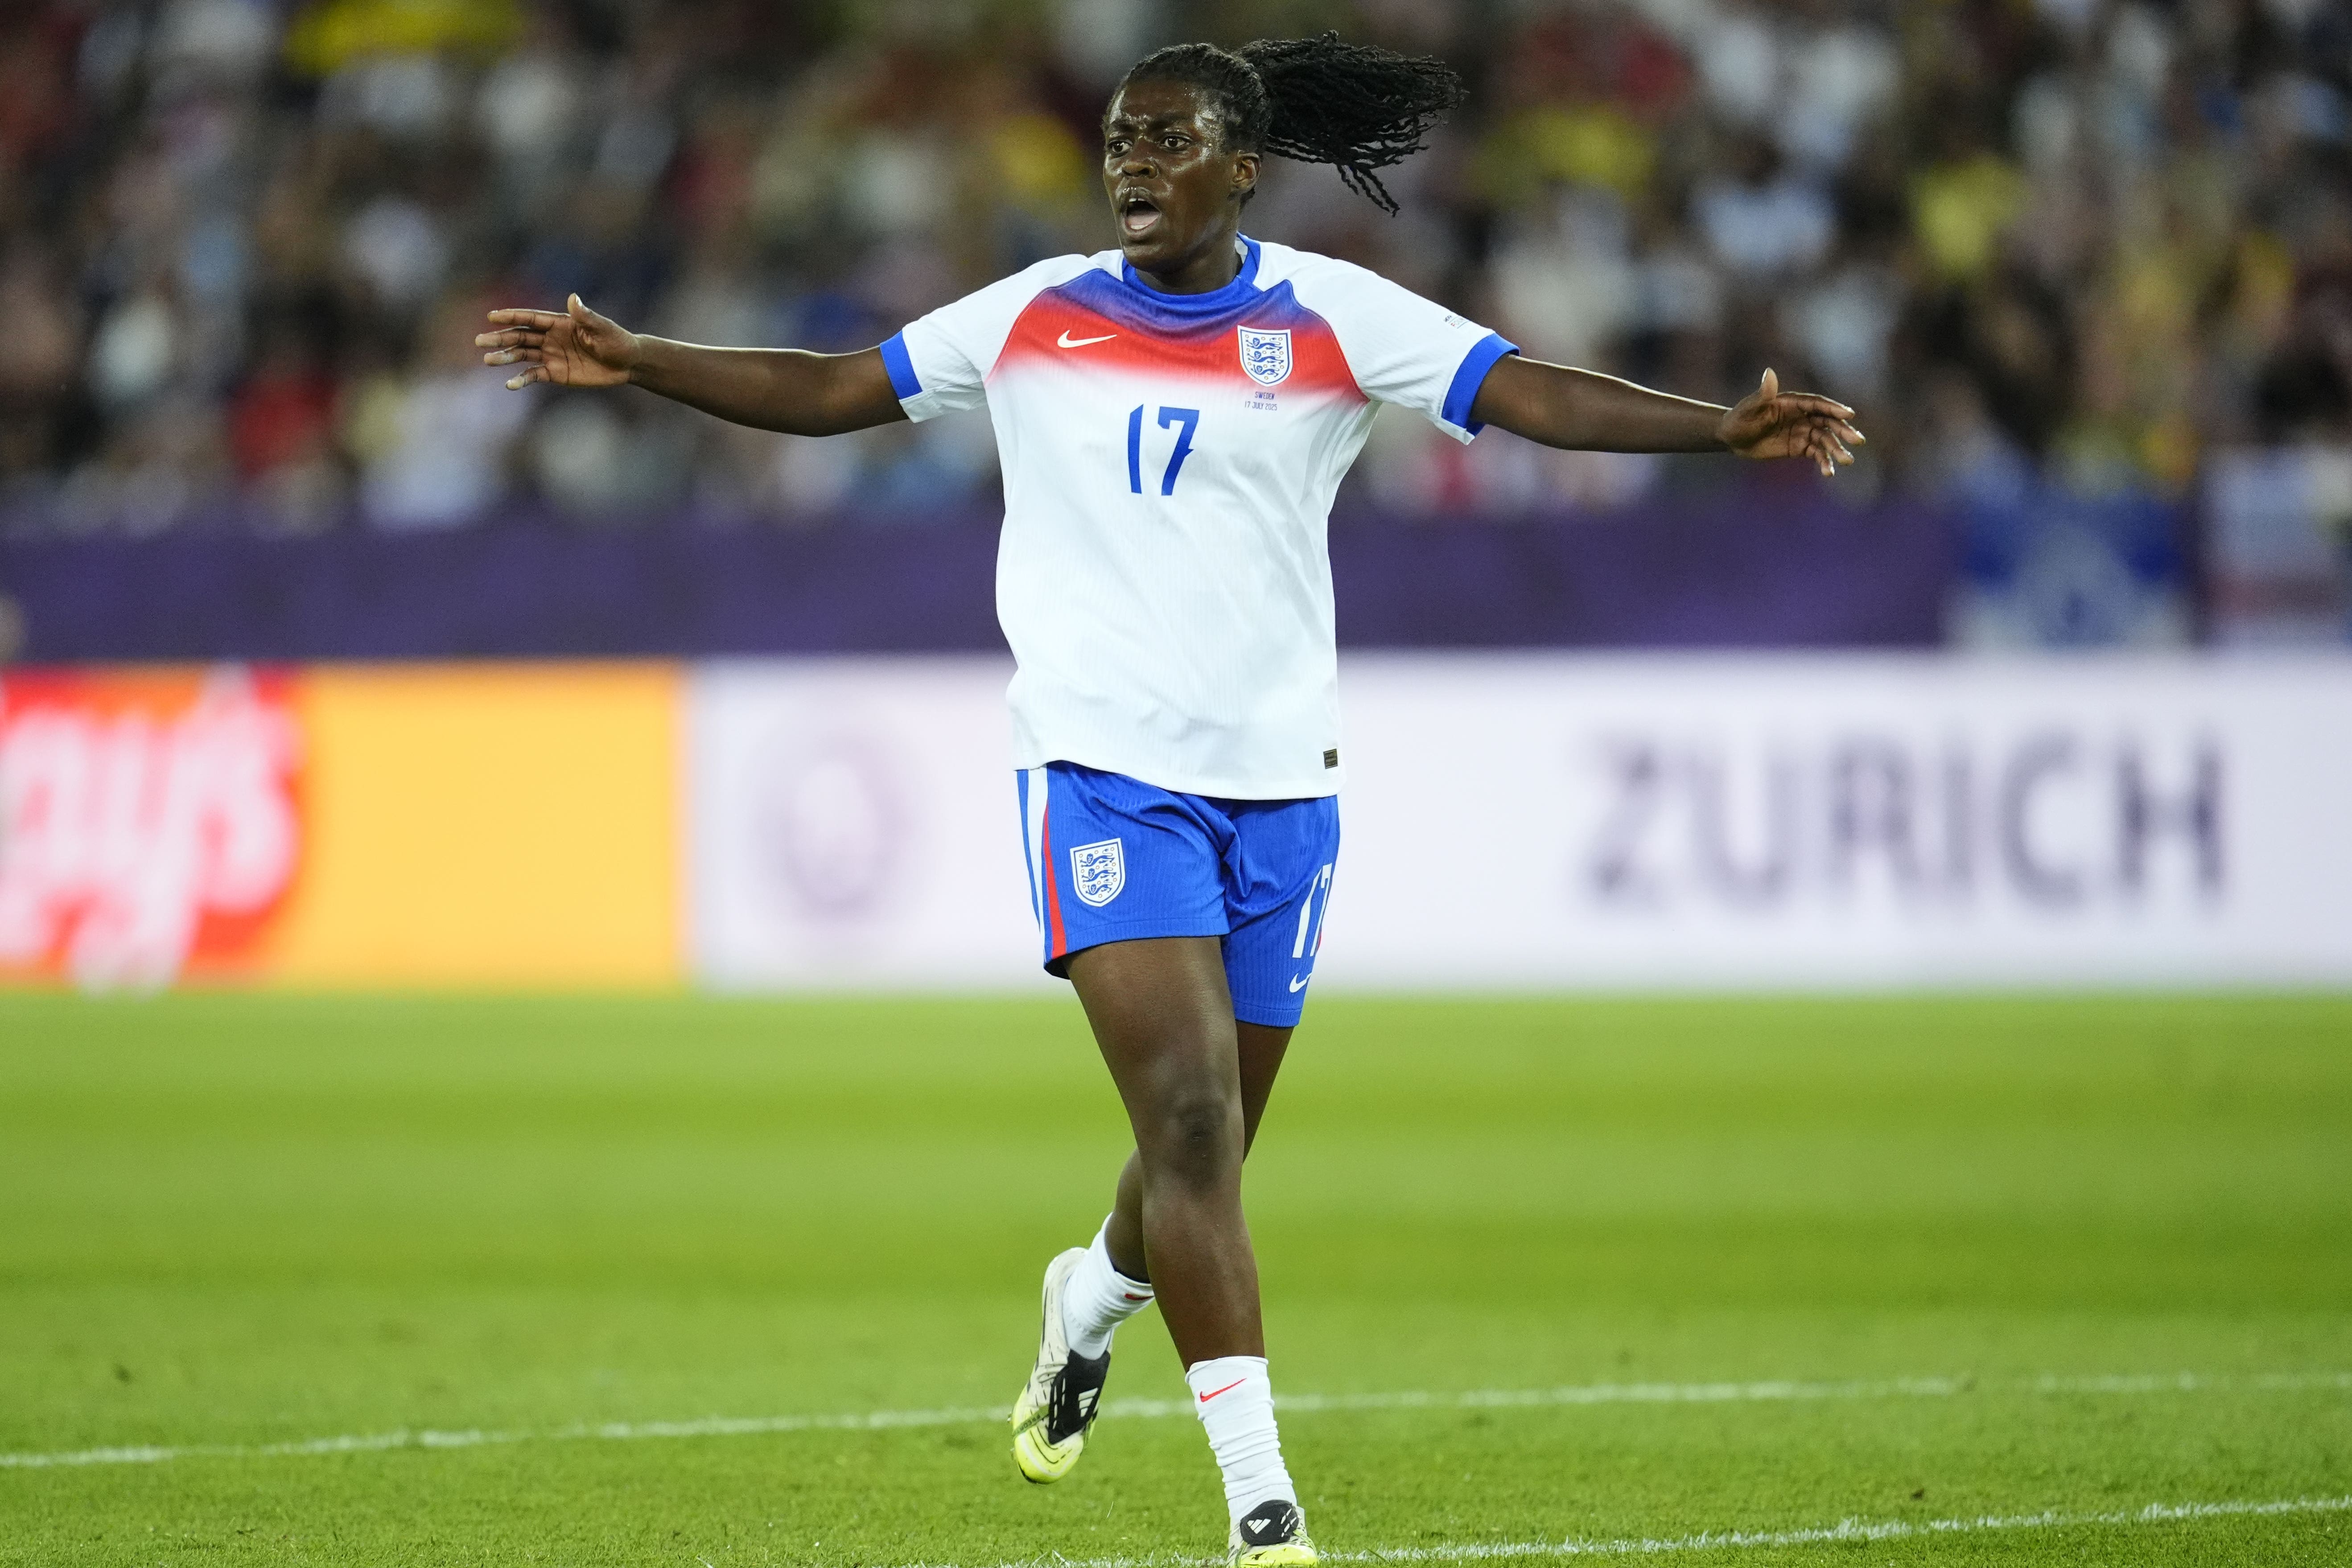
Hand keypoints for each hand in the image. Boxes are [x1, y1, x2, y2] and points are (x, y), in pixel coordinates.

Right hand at [475, 294, 639, 389]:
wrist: (627, 363)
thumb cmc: (616, 341)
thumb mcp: (602, 328)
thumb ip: (585, 316)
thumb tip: (573, 298)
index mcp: (559, 323)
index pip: (530, 318)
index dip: (511, 316)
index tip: (492, 317)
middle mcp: (550, 338)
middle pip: (520, 336)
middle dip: (500, 338)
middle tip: (480, 341)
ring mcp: (551, 355)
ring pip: (522, 354)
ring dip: (505, 357)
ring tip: (488, 360)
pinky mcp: (556, 373)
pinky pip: (534, 375)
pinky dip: (522, 379)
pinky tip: (510, 385)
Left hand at [1715, 369, 1864, 477]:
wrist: (1732, 438)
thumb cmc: (1739, 419)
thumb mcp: (1750, 408)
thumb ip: (1762, 394)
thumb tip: (1769, 373)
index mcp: (1793, 403)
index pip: (1817, 404)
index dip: (1833, 409)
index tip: (1849, 415)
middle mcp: (1802, 416)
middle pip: (1827, 422)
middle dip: (1842, 431)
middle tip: (1857, 440)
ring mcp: (1803, 432)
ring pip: (1825, 440)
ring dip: (1836, 449)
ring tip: (1847, 461)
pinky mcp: (1800, 447)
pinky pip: (1816, 454)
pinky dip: (1824, 462)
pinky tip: (1829, 473)